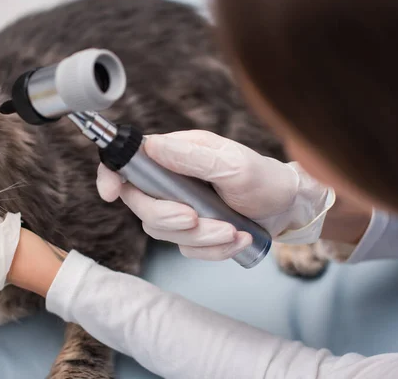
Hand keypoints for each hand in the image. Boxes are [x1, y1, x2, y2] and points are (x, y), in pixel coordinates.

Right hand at [97, 130, 333, 260]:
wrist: (287, 208)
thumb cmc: (263, 177)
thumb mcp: (233, 163)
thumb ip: (191, 157)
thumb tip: (150, 147)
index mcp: (174, 155)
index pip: (129, 162)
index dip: (111, 175)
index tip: (110, 192)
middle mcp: (170, 181)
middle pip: (140, 205)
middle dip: (166, 217)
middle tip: (194, 218)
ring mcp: (179, 208)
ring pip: (162, 232)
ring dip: (198, 237)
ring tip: (233, 231)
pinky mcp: (192, 232)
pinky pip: (186, 249)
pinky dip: (212, 250)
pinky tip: (238, 239)